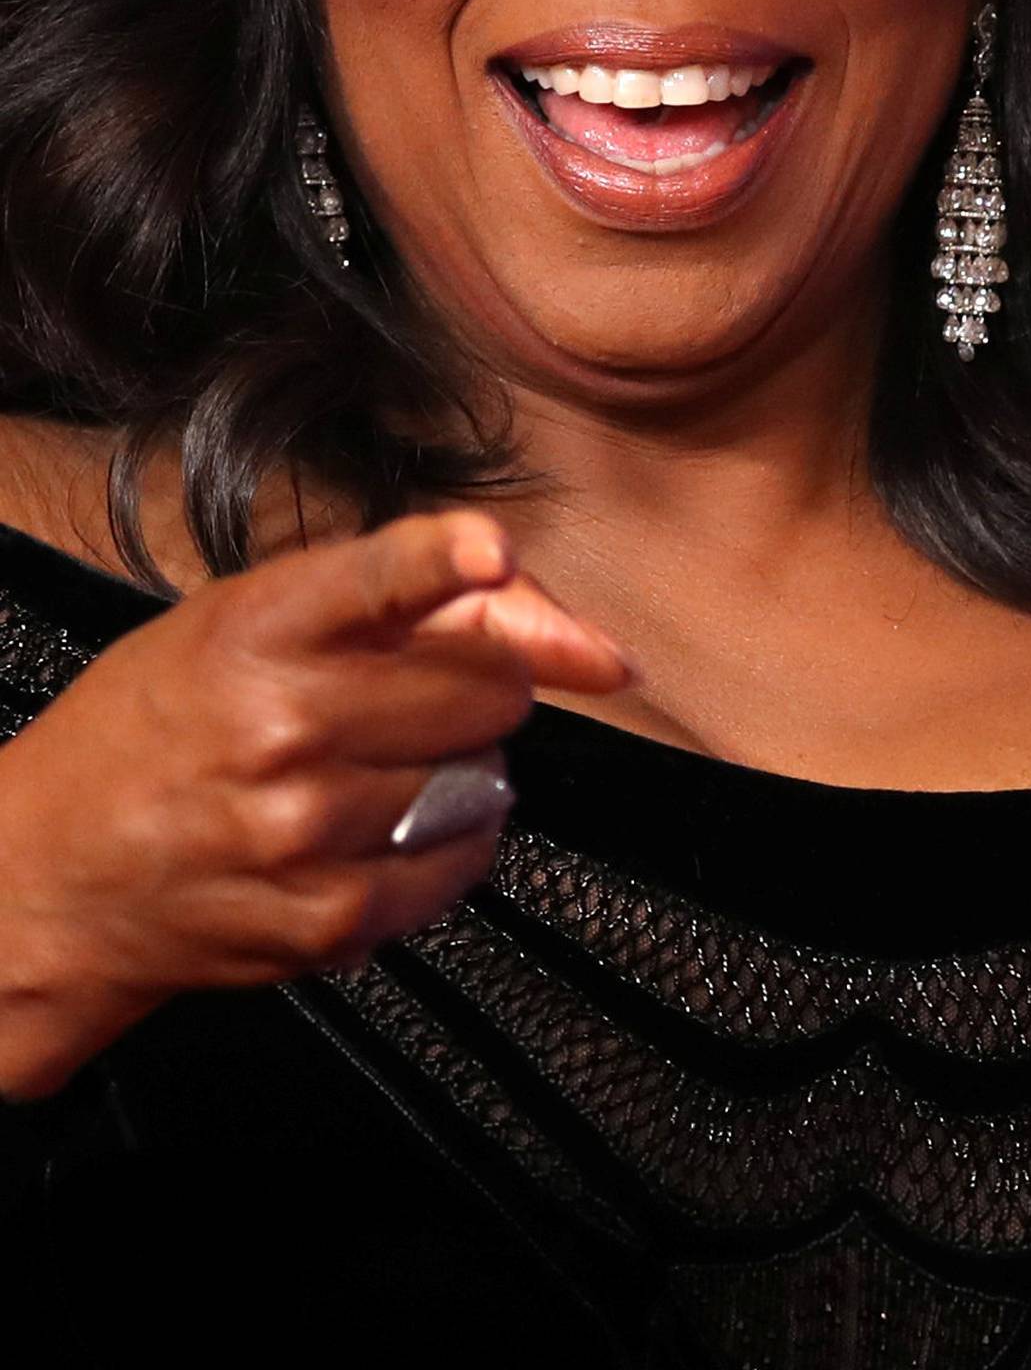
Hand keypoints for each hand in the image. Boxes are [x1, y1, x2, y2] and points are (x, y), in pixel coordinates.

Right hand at [0, 510, 627, 1097]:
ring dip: (460, 766)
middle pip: (487, 686)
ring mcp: (308, 829)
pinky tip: (387, 824)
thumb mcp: (241, 620)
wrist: (49, 876)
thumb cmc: (156, 726)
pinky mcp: (328, 916)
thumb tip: (543, 611)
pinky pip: (461, 861)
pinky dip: (449, 840)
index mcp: (257, 629)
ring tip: (381, 765)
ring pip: (485, 776)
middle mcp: (284, 724)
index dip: (448, 558)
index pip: (380, 577)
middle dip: (483, 680)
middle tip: (427, 690)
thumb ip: (390, 594)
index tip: (493, 552)